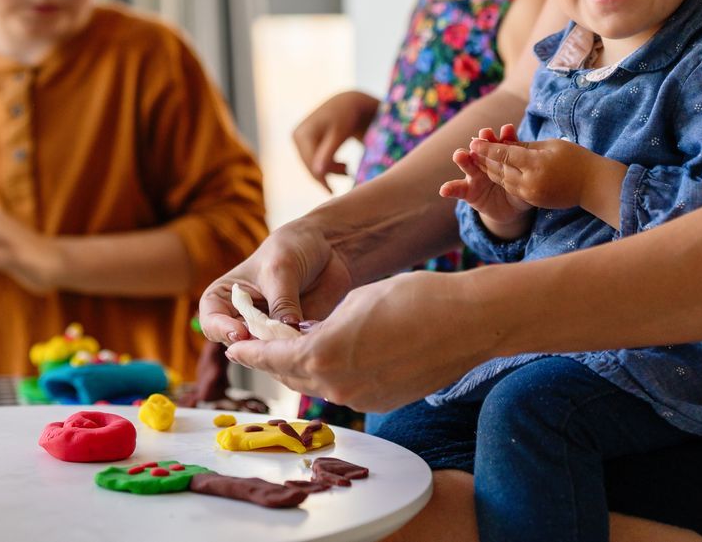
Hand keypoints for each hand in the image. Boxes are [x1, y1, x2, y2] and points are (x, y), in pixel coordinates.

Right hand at [198, 218, 352, 345]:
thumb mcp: (282, 269)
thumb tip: (286, 331)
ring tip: (295, 335)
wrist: (327, 246)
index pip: (211, 320)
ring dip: (278, 349)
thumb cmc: (292, 247)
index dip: (221, 329)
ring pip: (264, 353)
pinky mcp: (292, 338)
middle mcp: (243, 317)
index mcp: (226, 296)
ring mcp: (268, 330)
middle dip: (254, 344)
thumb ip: (281, 302)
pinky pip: (291, 353)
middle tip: (273, 339)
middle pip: (238, 344)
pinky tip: (311, 339)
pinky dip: (298, 350)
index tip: (240, 333)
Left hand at [224, 270, 478, 412]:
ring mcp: (362, 399)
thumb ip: (322, 323)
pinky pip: (347, 390)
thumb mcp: (355, 301)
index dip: (251, 352)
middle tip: (261, 347)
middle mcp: (338, 384)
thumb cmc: (412, 298)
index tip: (235, 347)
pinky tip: (340, 357)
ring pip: (320, 384)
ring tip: (298, 349)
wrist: (466, 322)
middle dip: (276, 360)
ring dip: (306, 368)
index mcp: (322, 354)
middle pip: (293, 376)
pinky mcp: (383, 403)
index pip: (272, 358)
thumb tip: (310, 335)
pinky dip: (336, 375)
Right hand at [291, 91, 379, 188]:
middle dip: (328, 174)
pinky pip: (314, 159)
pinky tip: (342, 165)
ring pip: (312, 164)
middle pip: (310, 165)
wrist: (347, 102)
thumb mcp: (339, 135)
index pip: (310, 163)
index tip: (335, 191)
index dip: (322, 178)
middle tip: (349, 173)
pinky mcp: (305, 141)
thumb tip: (317, 173)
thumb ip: (328, 153)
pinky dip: (328, 165)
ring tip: (348, 168)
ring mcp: (299, 138)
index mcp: (301, 134)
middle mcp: (296, 136)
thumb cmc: (346, 117)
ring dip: (329, 170)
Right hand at [439, 123, 534, 237]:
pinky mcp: (467, 191)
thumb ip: (526, 170)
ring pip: (468, 164)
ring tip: (460, 155)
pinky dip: (450, 189)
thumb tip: (539, 157)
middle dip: (482, 141)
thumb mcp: (525, 180)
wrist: (509, 208)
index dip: (505, 136)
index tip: (508, 129)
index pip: (503, 144)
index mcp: (501, 156)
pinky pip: (457, 189)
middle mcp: (485, 161)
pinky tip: (444, 190)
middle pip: (483, 149)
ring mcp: (474, 175)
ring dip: (463, 158)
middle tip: (484, 134)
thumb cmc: (520, 189)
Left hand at [468, 135, 624, 223]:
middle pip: (500, 168)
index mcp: (536, 164)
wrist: (593, 186)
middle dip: (484, 158)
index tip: (474, 140)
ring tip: (477, 159)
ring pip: (503, 180)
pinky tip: (494, 172)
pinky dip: (502, 179)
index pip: (505, 154)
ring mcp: (531, 193)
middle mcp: (531, 181)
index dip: (487, 147)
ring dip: (489, 170)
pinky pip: (512, 188)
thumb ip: (526, 146)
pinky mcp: (533, 201)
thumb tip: (506, 143)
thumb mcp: (551, 145)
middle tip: (470, 149)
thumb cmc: (576, 159)